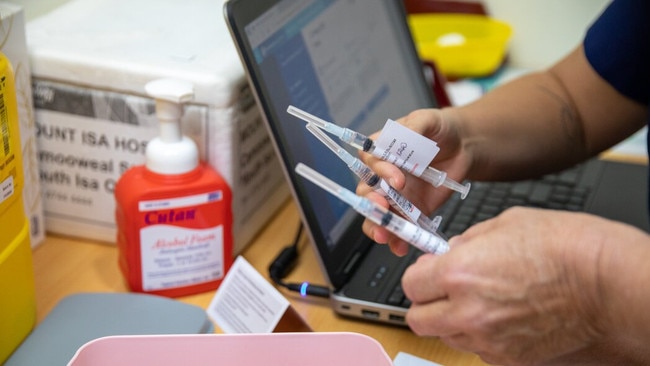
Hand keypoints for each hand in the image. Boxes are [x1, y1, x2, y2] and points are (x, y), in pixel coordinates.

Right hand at [357, 108, 469, 254]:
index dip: (379, 171)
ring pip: (377, 214)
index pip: (369, 161)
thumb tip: (405, 136)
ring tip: (385, 235)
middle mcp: (382, 175)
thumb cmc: (440, 129)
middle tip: (383, 208)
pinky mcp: (410, 211)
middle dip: (372, 203)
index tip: (396, 177)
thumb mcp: (428, 120)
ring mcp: (395, 195)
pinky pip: (399, 226)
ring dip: (378, 225)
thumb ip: (415, 127)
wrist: (463, 148)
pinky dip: (398, 239)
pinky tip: (400, 246)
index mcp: (380, 150)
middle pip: (367, 191)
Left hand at [401, 207, 632, 364]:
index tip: (430, 271)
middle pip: (418, 319)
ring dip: (452, 321)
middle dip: (427, 302)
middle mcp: (467, 312)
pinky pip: (477, 350)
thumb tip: (450, 251)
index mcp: (459, 273)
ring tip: (479, 301)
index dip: (420, 275)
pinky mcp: (510, 358)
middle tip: (444, 289)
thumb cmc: (565, 247)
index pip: (410, 285)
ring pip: (446, 337)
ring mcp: (489, 340)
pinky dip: (480, 335)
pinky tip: (501, 316)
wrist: (608, 282)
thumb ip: (467, 241)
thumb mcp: (506, 223)